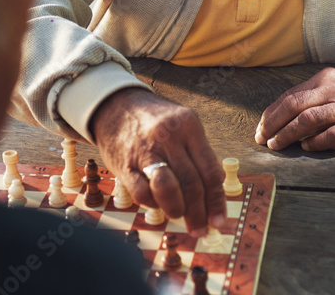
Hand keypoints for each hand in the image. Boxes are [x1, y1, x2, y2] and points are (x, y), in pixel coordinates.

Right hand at [91, 87, 225, 235]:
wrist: (115, 106)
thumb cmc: (155, 122)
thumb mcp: (182, 125)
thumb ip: (198, 155)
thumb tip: (214, 195)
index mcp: (188, 125)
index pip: (210, 170)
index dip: (216, 201)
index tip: (218, 221)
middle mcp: (168, 136)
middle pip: (191, 183)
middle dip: (198, 213)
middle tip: (200, 228)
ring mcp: (145, 150)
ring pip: (168, 189)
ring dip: (176, 210)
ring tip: (178, 215)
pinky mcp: (125, 164)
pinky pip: (142, 193)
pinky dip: (153, 204)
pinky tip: (157, 203)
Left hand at [254, 67, 334, 150]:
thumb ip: (316, 95)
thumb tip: (289, 113)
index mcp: (323, 80)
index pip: (289, 96)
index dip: (271, 113)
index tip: (261, 127)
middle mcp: (331, 91)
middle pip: (293, 107)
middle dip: (272, 124)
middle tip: (262, 139)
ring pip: (307, 120)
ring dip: (287, 134)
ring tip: (276, 145)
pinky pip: (332, 134)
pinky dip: (316, 142)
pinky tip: (306, 147)